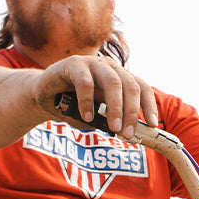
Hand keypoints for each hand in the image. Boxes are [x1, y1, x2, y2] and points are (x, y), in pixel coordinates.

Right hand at [37, 55, 158, 139]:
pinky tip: (87, 118)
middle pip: (130, 86)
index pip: (142, 87)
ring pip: (112, 82)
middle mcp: (109, 68)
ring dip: (115, 108)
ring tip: (113, 129)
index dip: (149, 105)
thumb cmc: (74, 106)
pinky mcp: (73, 64)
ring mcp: (92, 63)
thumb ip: (112, 121)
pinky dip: (88, 103)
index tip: (153, 124)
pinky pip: (85, 83)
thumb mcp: (98, 116)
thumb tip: (129, 135)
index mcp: (120, 77)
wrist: (44, 95)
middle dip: (132, 112)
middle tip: (128, 133)